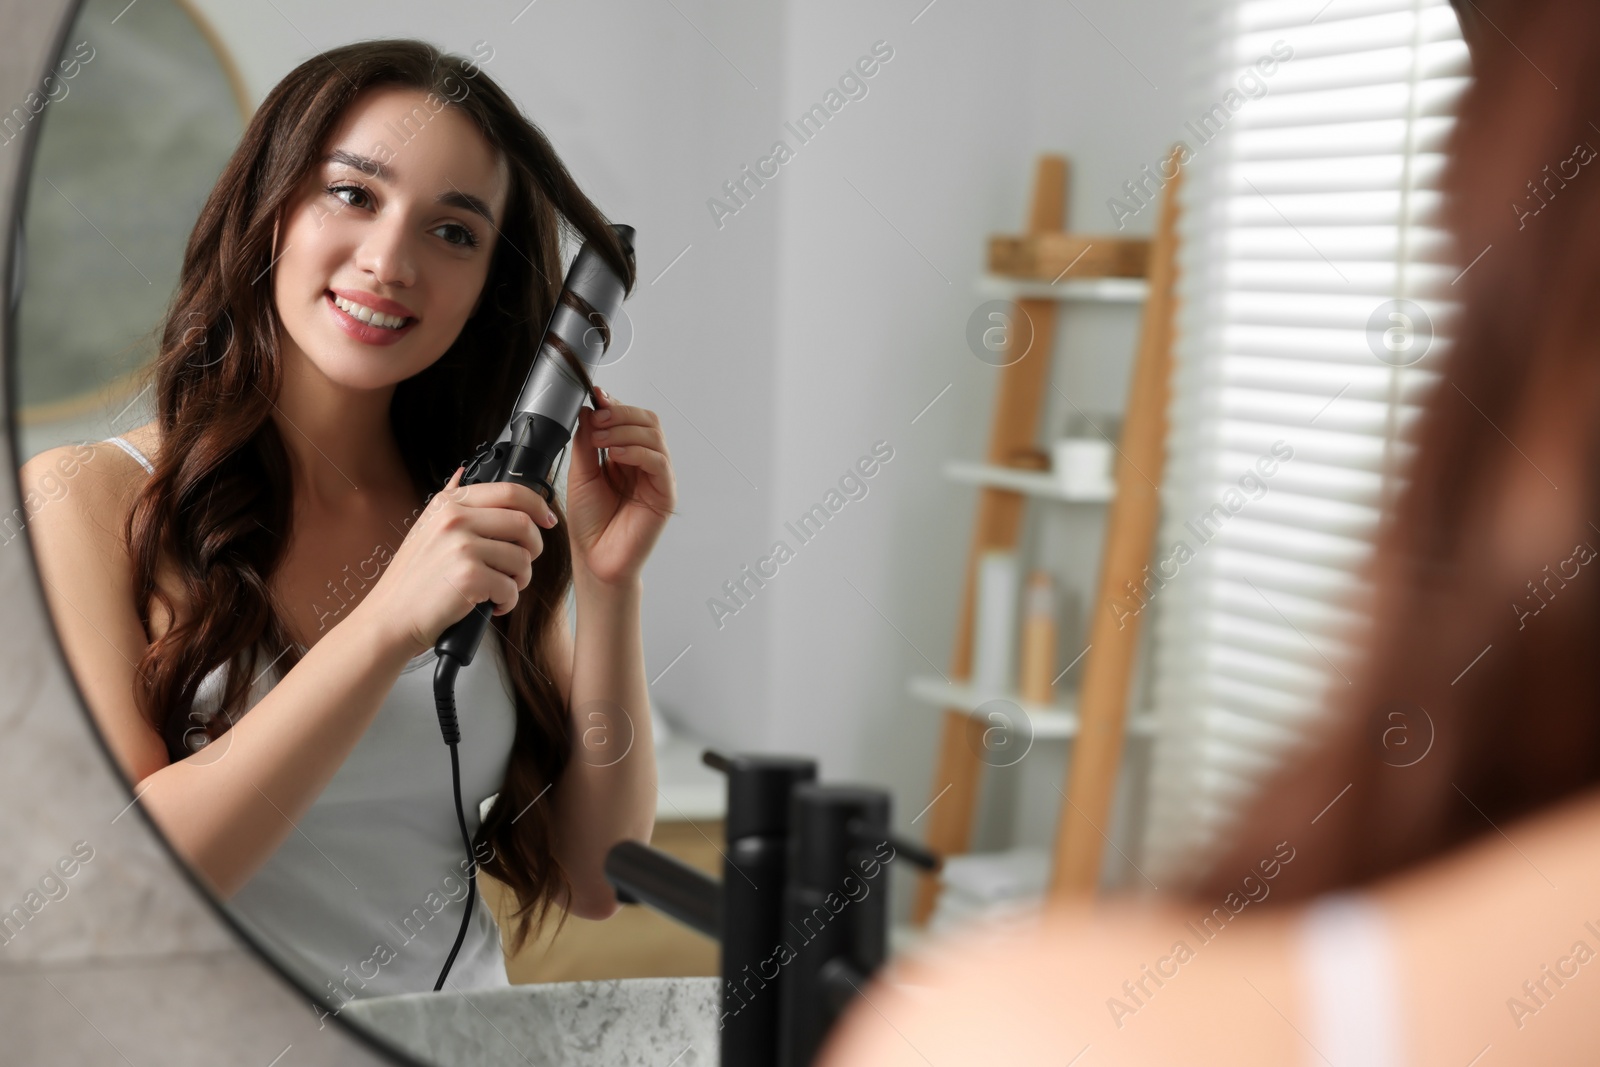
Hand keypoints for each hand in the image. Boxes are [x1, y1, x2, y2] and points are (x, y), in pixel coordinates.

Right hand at [353, 466, 559, 658]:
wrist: (390, 617)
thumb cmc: (413, 580)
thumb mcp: (425, 528)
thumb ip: (450, 501)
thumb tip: (463, 472)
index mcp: (448, 504)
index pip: (510, 491)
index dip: (538, 505)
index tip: (547, 520)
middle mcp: (455, 519)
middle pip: (523, 524)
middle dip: (533, 548)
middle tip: (522, 565)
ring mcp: (462, 547)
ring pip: (522, 558)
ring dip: (520, 580)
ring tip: (500, 589)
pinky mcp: (469, 577)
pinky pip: (511, 587)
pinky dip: (508, 602)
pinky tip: (491, 605)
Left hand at [567, 385, 675, 587]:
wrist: (594, 559)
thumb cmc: (590, 523)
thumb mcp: (581, 473)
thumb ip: (586, 442)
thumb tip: (589, 410)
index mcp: (626, 455)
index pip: (630, 418)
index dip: (615, 405)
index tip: (596, 398)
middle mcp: (645, 463)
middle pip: (647, 421)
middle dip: (620, 414)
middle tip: (596, 421)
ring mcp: (657, 477)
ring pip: (654, 436)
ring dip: (625, 430)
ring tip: (600, 440)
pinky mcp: (664, 494)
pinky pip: (659, 462)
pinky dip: (636, 451)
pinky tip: (615, 455)